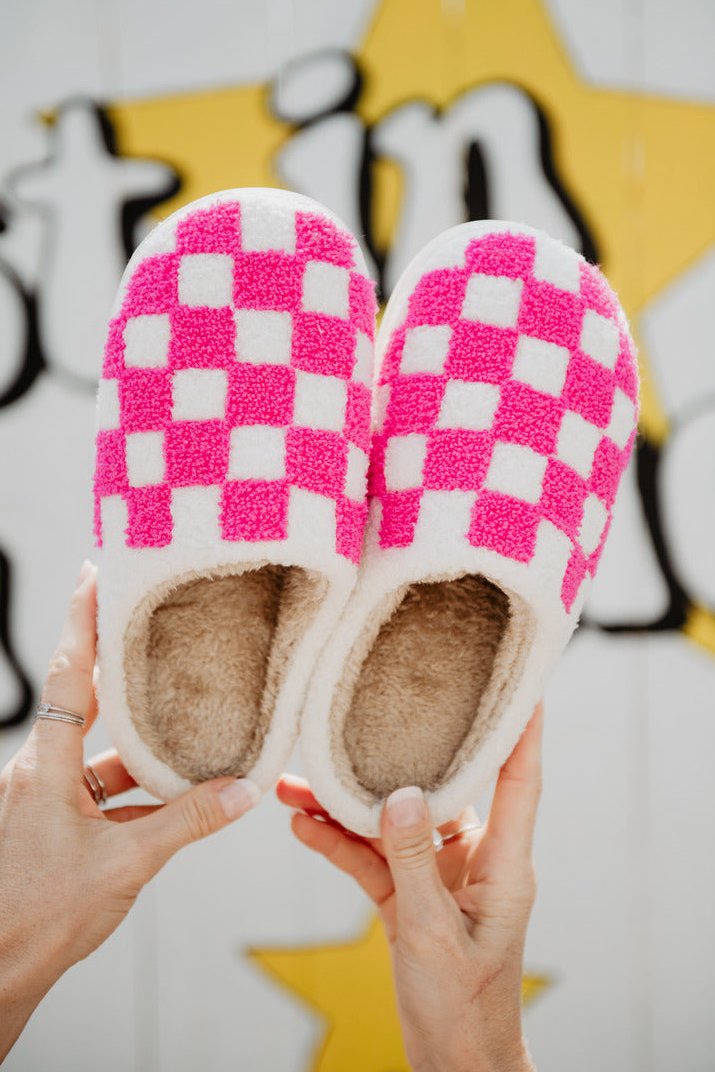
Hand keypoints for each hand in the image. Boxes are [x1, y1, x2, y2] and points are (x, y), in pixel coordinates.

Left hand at [0, 561, 258, 1061]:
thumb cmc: (42, 918)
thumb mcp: (127, 864)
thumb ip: (187, 822)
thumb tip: (241, 791)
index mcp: (43, 768)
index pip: (68, 675)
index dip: (83, 621)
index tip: (95, 574)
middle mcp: (36, 774)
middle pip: (82, 701)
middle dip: (115, 666)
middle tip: (148, 628)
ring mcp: (41, 801)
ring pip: (93, 752)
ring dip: (134, 742)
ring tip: (180, 723)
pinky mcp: (49, 827)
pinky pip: (94, 791)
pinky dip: (131, 788)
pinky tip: (170, 795)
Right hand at [277, 706, 542, 1071]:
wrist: (452, 1062)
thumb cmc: (464, 1007)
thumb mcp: (435, 934)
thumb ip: (414, 863)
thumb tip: (396, 795)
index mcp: (504, 862)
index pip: (519, 779)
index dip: (521, 728)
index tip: (518, 680)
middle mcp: (475, 858)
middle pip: (440, 788)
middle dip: (397, 756)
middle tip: (363, 717)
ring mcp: (439, 875)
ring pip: (394, 822)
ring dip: (348, 806)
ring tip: (297, 783)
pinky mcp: (409, 896)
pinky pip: (372, 858)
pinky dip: (339, 843)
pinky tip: (303, 825)